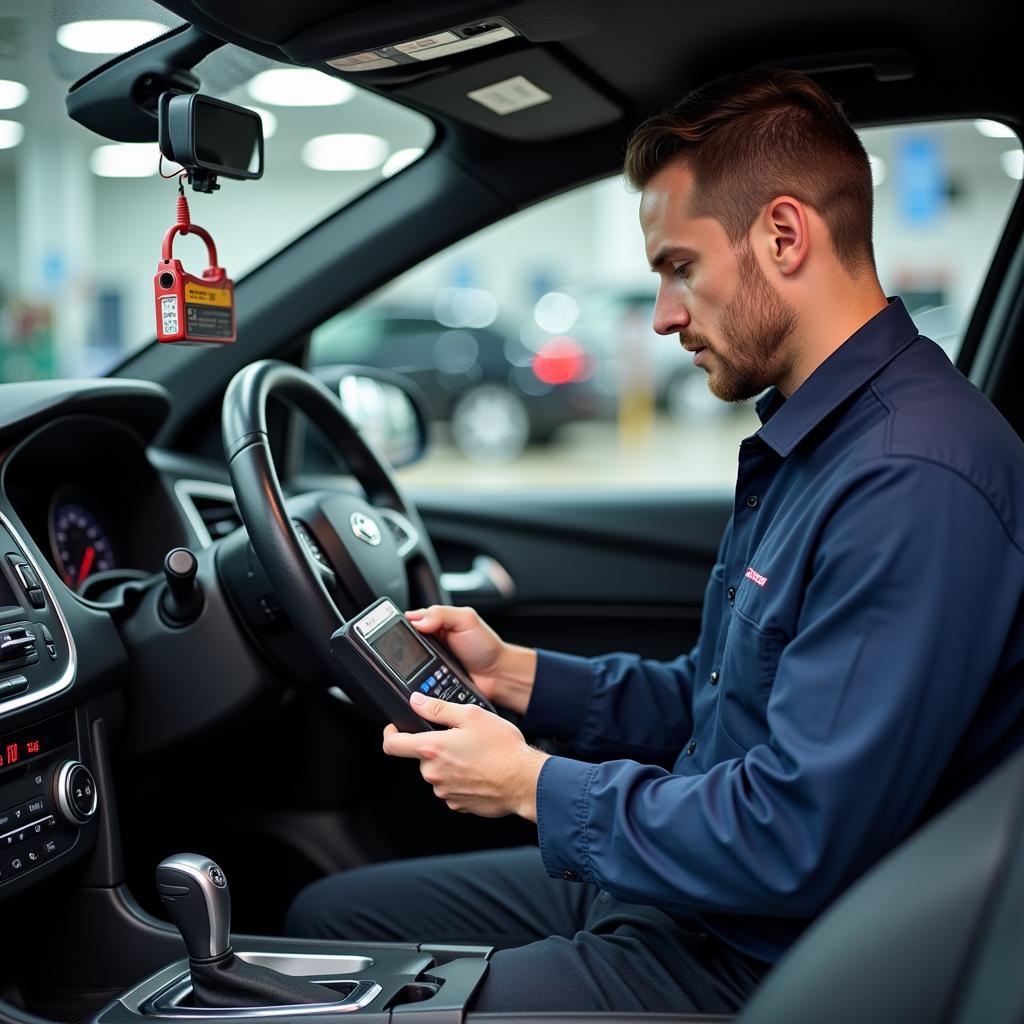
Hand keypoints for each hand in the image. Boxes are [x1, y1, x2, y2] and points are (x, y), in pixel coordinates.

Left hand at [382, 692, 549, 819]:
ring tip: (476, 755)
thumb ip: (438, 708)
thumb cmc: (502, 749)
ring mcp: (445, 792)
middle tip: (460, 738)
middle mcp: (434, 774)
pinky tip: (480, 770)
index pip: (393, 745)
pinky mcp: (458, 804)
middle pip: (421, 757)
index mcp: (432, 749)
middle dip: (435, 747)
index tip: (395, 729)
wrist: (524, 781)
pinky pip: (452, 787)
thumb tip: (417, 702)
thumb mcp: (471, 715)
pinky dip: (461, 778)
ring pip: (438, 772)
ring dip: (450, 763)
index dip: (390, 733)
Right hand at [406, 605, 535, 712]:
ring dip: (409, 668)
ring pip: (407, 665)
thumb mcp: (466, 619)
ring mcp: (429, 663)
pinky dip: (417, 683)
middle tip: (408, 652)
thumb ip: (441, 614)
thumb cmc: (485, 645)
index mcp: (434, 623)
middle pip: (404, 645)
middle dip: (403, 649)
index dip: (400, 625)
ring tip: (416, 667)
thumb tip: (416, 619)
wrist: (497, 675)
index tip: (395, 631)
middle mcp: (429, 642)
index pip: (409, 621)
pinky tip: (421, 682)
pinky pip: (417, 682)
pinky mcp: (431, 682)